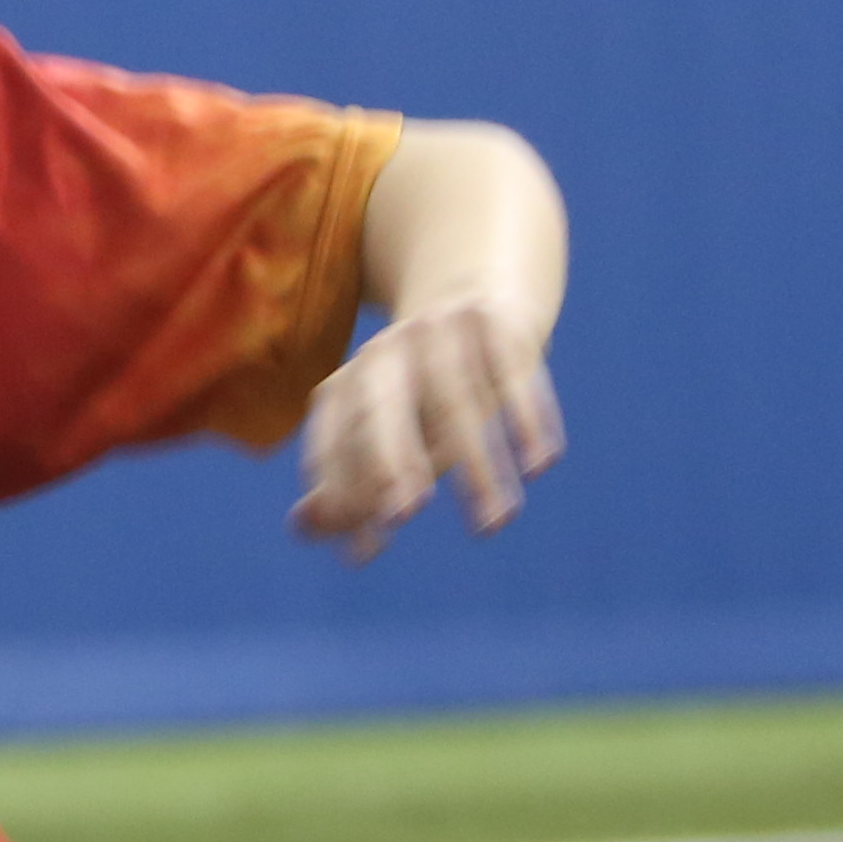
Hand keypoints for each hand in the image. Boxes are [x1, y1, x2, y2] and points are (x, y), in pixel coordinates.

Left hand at [292, 297, 563, 560]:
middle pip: (383, 409)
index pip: (339, 442)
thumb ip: (345, 480)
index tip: (364, 554)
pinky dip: (527, 417)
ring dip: (475, 464)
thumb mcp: (383, 428)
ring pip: (457, 401)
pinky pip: (513, 371)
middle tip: (404, 516)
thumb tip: (302, 529)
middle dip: (389, 460)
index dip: (346, 494)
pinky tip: (540, 465)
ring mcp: (442, 330)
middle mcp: (388, 351)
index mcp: (350, 381)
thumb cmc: (422, 387)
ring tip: (495, 522)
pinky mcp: (497, 322)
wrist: (475, 287)